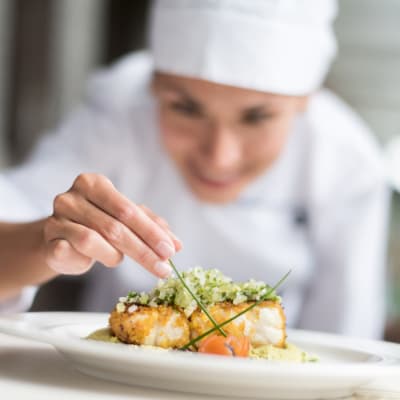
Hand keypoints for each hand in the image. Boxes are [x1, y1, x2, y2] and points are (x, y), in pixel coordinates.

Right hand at [43, 173, 181, 277]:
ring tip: (118, 259)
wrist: (63, 235)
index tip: (171, 251)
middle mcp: (72, 197)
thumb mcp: (126, 219)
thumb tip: (177, 245)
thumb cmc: (99, 223)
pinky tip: (92, 261)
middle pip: (114, 228)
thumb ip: (151, 226)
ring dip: (114, 256)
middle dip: (143, 251)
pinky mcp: (48, 241)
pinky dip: (86, 260)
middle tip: (163, 268)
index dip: (151, 233)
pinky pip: (70, 254)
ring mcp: (56, 219)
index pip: (128, 210)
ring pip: (93, 241)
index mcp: (94, 183)